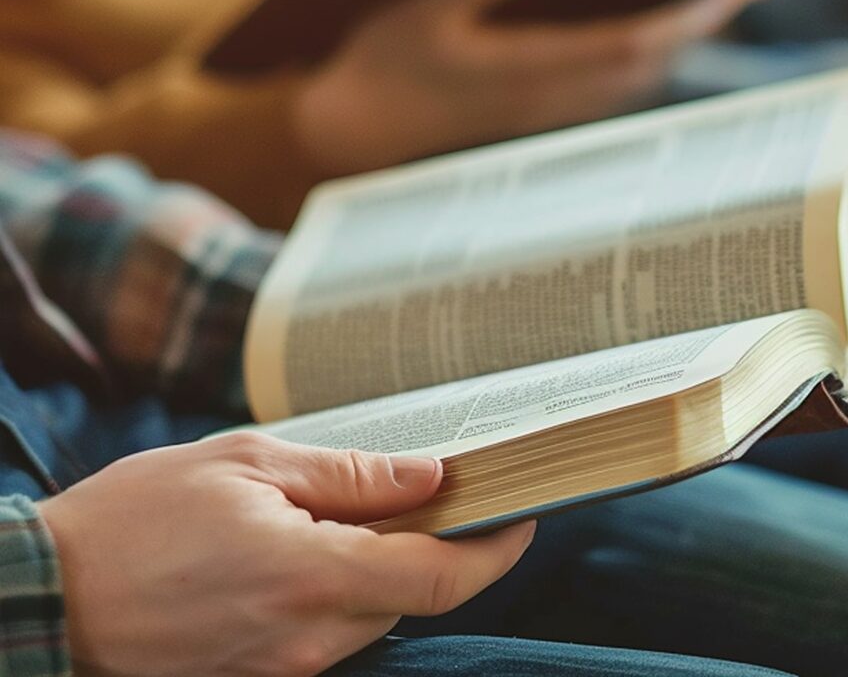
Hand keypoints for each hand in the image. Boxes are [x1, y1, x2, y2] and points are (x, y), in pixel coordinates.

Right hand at [38, 433, 534, 676]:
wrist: (43, 600)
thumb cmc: (137, 519)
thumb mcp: (248, 465)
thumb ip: (351, 476)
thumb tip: (430, 478)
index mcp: (313, 577)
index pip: (443, 576)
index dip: (498, 548)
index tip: (525, 514)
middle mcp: (308, 639)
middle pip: (413, 595)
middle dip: (432, 544)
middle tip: (429, 489)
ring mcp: (282, 669)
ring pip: (370, 615)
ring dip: (379, 567)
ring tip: (340, 512)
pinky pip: (325, 635)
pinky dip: (336, 592)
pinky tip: (303, 550)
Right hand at [294, 0, 771, 175]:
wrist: (355, 134)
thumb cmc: (378, 68)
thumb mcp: (415, 12)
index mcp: (530, 69)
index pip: (633, 42)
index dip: (688, 16)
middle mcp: (552, 94)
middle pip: (651, 60)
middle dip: (705, 20)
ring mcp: (549, 106)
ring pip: (637, 75)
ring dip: (681, 38)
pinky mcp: (538, 108)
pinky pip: (613, 82)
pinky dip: (647, 52)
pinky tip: (652, 27)